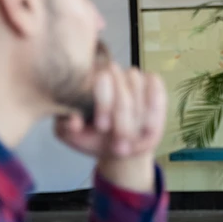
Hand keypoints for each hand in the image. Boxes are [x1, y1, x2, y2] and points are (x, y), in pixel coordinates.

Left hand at [54, 62, 167, 192]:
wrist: (120, 147)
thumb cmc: (93, 138)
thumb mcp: (73, 137)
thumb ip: (66, 128)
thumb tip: (74, 120)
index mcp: (87, 82)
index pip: (101, 78)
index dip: (105, 103)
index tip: (102, 127)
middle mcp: (111, 74)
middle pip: (122, 85)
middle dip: (123, 118)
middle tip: (119, 143)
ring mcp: (133, 78)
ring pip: (138, 86)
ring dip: (138, 115)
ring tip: (133, 140)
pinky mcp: (153, 84)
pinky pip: (157, 88)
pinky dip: (154, 108)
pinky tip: (148, 127)